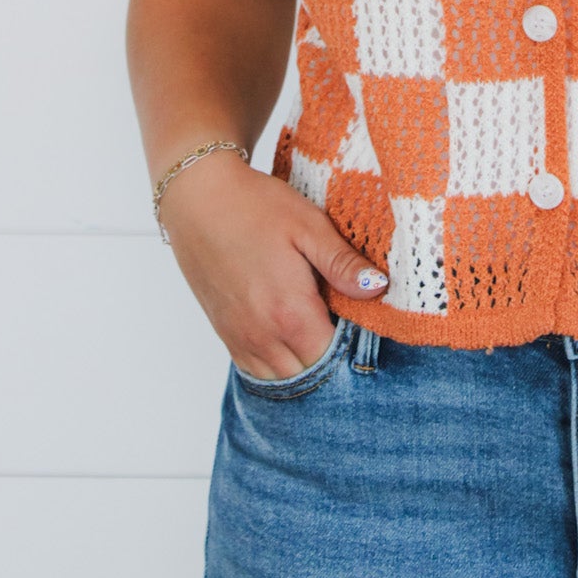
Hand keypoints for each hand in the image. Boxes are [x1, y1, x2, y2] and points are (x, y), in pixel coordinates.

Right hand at [157, 148, 388, 379]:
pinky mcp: (225, 333)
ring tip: (321, 330)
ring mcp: (241, 338)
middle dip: (333, 358)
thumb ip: (342, 263)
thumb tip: (379, 288)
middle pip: (310, 373)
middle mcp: (263, 336)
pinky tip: (292, 337)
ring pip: (283, 378)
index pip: (334, 356)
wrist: (198, 199)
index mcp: (290, 312)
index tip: (366, 322)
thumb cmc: (255, 206)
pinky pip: (257, 370)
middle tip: (347, 324)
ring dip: (306, 363)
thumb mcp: (308, 226)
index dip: (355, 345)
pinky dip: (279, 364)